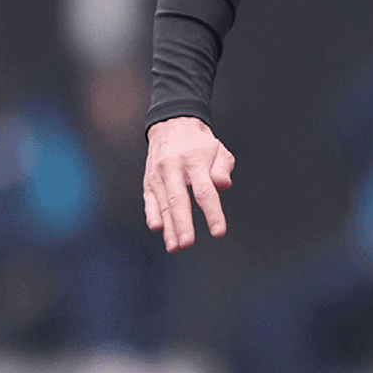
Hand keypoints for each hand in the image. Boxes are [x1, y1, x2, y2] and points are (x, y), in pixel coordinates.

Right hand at [142, 116, 235, 251]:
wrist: (173, 125)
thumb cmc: (201, 144)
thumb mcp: (218, 150)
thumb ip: (222, 167)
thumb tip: (223, 185)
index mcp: (194, 160)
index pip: (204, 190)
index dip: (212, 212)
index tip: (219, 232)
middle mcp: (173, 167)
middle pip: (178, 199)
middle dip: (183, 223)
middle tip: (188, 244)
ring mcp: (158, 174)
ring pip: (163, 203)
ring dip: (169, 227)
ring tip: (175, 247)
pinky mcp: (149, 180)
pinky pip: (149, 199)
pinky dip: (152, 214)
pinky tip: (158, 228)